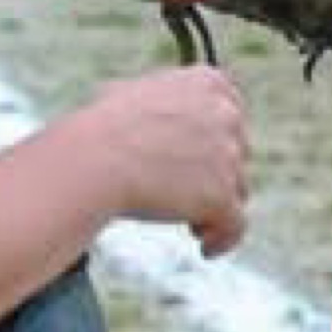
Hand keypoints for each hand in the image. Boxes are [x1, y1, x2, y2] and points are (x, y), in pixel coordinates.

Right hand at [76, 62, 251, 257]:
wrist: (94, 160)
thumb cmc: (102, 130)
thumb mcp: (133, 94)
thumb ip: (162, 101)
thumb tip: (157, 110)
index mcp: (206, 83)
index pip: (233, 108)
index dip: (218, 138)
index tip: (200, 157)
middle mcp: (225, 114)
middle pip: (237, 151)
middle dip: (215, 172)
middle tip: (185, 191)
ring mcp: (228, 156)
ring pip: (236, 189)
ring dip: (215, 205)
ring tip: (188, 222)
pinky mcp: (223, 196)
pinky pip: (236, 226)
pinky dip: (223, 239)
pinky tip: (205, 248)